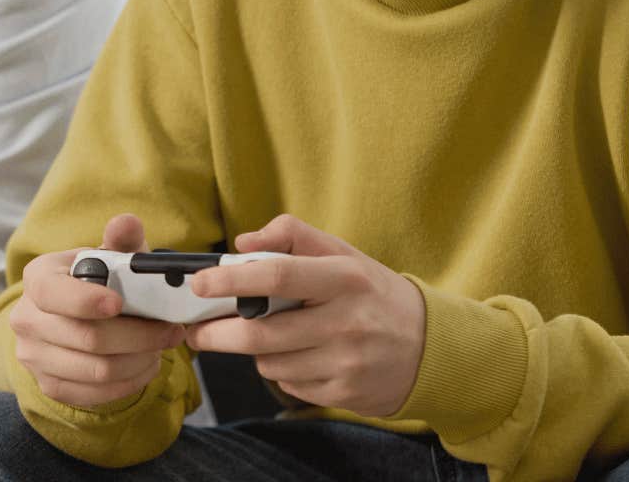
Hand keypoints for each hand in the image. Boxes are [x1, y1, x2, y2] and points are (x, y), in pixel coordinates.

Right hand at [9, 212, 187, 406]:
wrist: (75, 318)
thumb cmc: (99, 282)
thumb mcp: (111, 258)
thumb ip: (122, 241)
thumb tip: (127, 223)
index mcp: (38, 278)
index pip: (53, 293)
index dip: (85, 301)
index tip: (119, 304)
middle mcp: (26, 318)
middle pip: (87, 337)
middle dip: (139, 336)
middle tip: (172, 330)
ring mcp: (33, 356)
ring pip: (97, 370)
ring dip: (140, 361)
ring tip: (161, 347)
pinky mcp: (48, 385)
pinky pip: (95, 394)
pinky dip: (129, 383)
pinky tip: (146, 365)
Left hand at [185, 214, 426, 417]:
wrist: (431, 347)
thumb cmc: (374, 293)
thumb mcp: (344, 254)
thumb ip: (293, 235)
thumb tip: (243, 243)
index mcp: (344, 278)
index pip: (276, 276)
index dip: (230, 280)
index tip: (199, 283)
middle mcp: (346, 322)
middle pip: (261, 334)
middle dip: (217, 334)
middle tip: (197, 330)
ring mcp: (346, 363)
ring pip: (269, 363)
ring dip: (255, 351)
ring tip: (268, 336)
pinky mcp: (344, 394)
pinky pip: (289, 384)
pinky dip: (281, 371)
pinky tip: (300, 357)